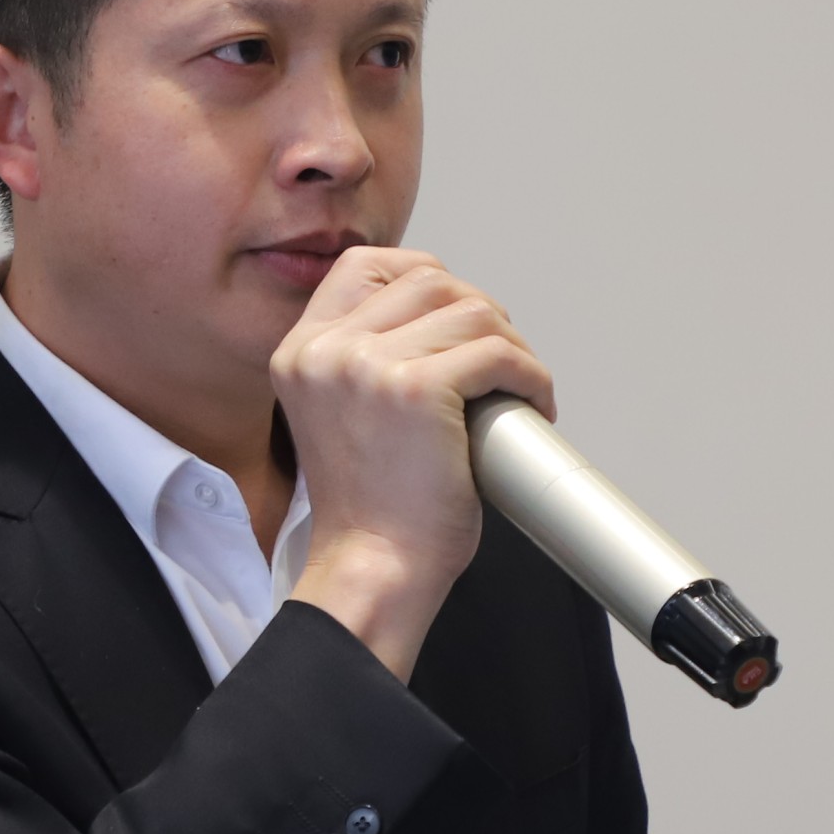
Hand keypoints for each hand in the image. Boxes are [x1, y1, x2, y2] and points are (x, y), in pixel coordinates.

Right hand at [276, 249, 552, 679]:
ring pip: (471, 311)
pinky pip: (497, 355)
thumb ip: (365, 359)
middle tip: (499, 358)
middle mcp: (327, 351)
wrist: (374, 567)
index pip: (362, 265)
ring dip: (511, 346)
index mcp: (301, 351)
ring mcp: (368, 365)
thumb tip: (445, 316)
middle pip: (428, 280)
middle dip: (479, 312)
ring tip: (519, 386)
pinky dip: (530, 377)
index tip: (456, 314)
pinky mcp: (416, 390)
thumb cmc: (370, 508)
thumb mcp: (339, 412)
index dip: (422, 277)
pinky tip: (532, 403)